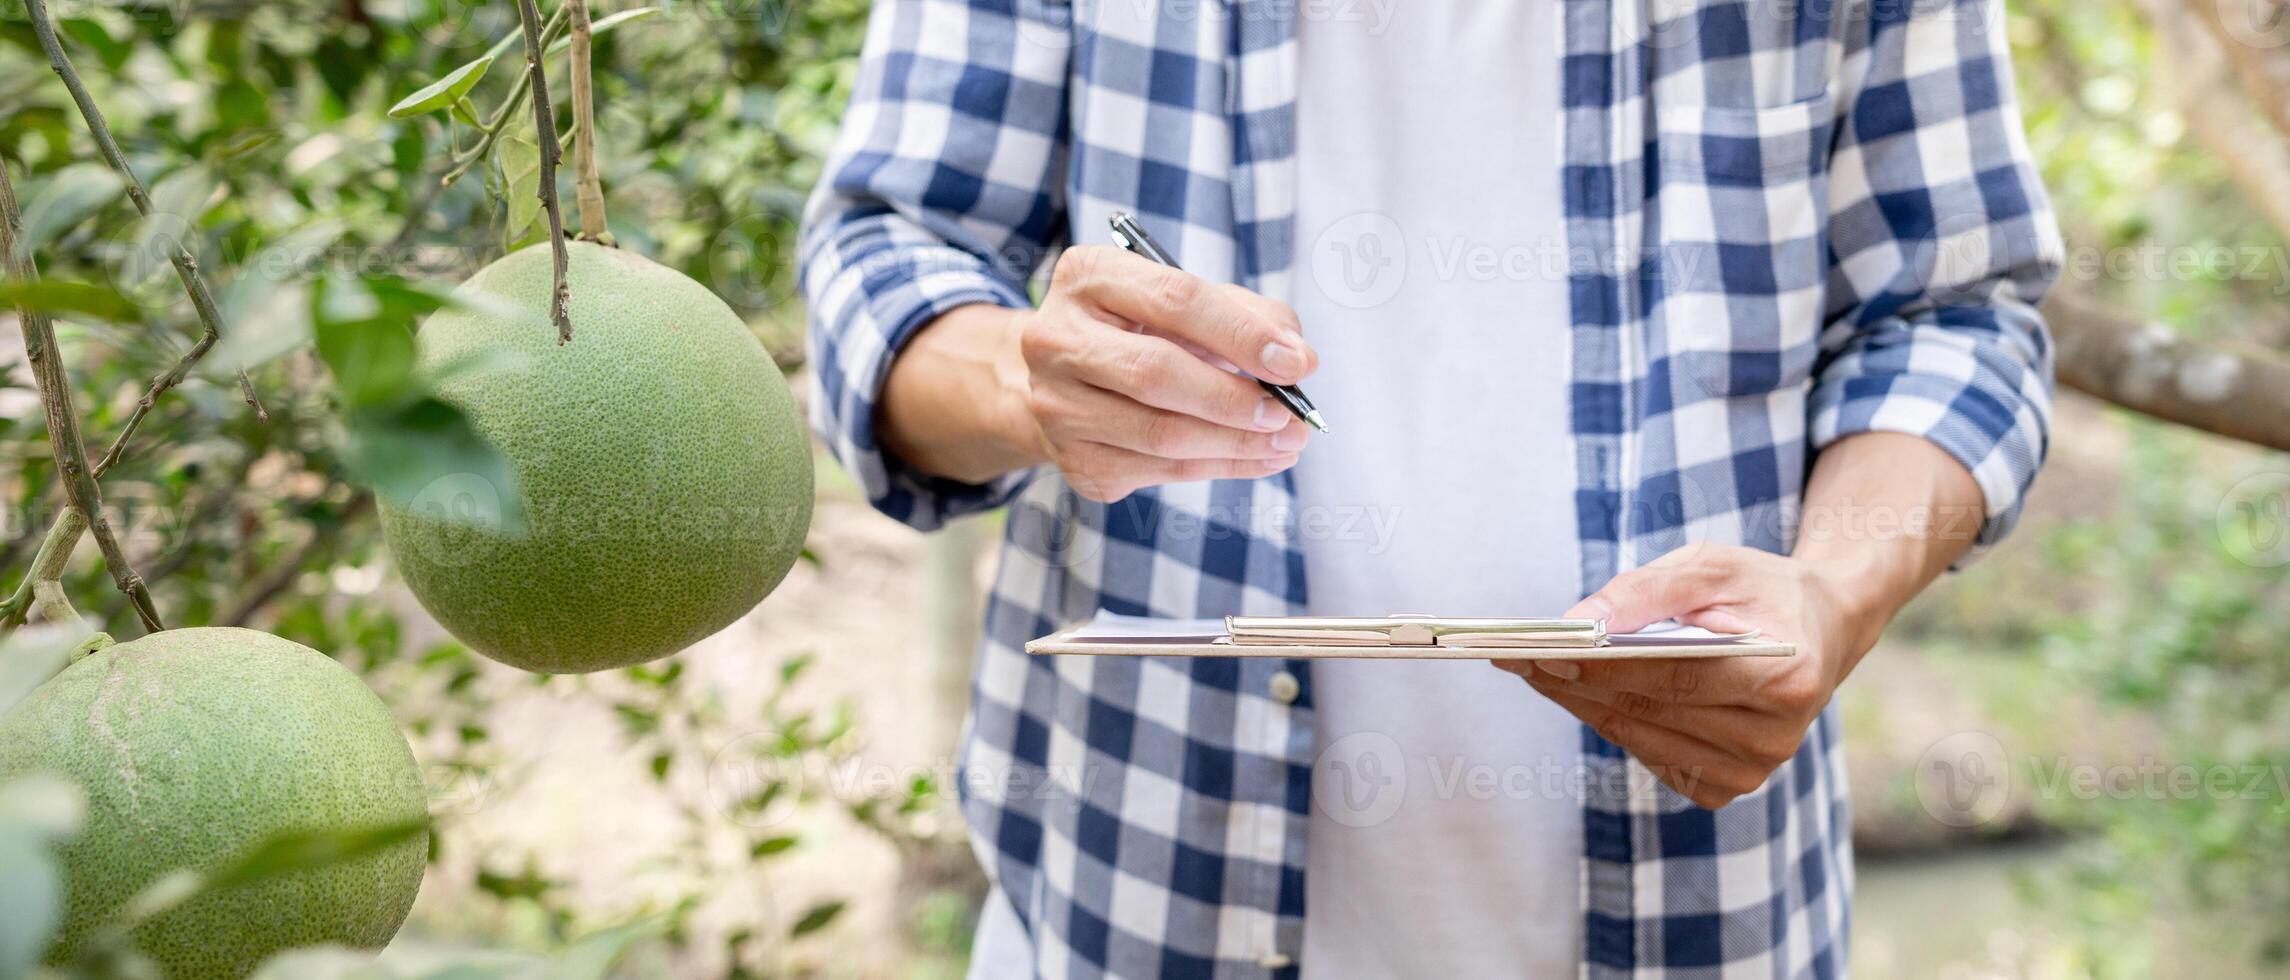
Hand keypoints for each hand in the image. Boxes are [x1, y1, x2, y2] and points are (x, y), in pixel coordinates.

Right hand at [1011, 245, 1317, 501]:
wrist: (1069, 379)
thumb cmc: (1143, 329)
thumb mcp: (1190, 302)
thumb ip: (1248, 316)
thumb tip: (1297, 359)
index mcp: (1088, 277)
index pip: (1175, 300)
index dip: (1241, 334)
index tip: (1295, 363)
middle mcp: (1055, 339)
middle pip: (1155, 373)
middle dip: (1234, 398)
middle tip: (1287, 413)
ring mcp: (1057, 405)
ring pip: (1159, 433)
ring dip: (1236, 443)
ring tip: (1287, 441)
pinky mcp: (1073, 459)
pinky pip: (1158, 471)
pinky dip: (1220, 467)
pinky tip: (1258, 458)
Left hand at [1496, 543, 1886, 808]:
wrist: (1819, 631)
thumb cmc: (1760, 590)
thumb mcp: (1711, 566)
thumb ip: (1646, 590)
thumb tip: (1578, 622)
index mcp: (1786, 676)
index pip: (1673, 676)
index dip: (1601, 664)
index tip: (1540, 647)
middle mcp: (1774, 737)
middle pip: (1649, 710)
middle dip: (1575, 680)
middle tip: (1515, 654)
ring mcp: (1751, 771)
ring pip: (1640, 737)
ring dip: (1581, 702)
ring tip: (1534, 668)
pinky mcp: (1726, 787)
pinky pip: (1649, 755)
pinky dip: (1611, 722)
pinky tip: (1580, 692)